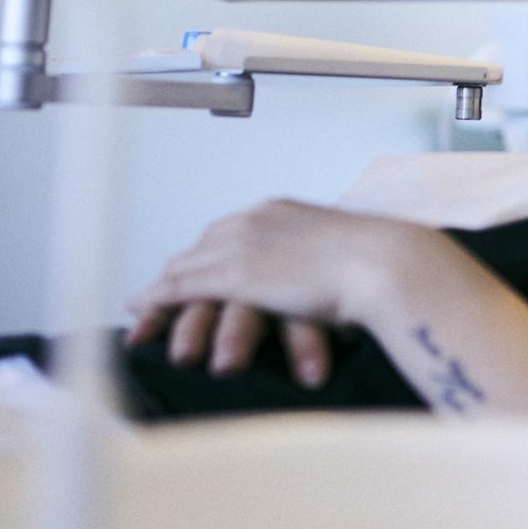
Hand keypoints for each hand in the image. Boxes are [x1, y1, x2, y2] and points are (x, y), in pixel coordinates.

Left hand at [128, 200, 405, 381]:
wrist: (384, 263)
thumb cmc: (377, 265)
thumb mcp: (338, 255)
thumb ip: (317, 262)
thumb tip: (315, 280)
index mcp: (280, 213)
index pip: (229, 232)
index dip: (206, 256)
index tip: (194, 272)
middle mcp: (255, 220)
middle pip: (200, 247)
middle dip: (177, 272)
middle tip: (157, 295)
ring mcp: (242, 244)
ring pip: (185, 269)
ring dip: (161, 294)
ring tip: (143, 315)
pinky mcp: (236, 274)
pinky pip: (183, 288)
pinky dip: (158, 302)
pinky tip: (143, 315)